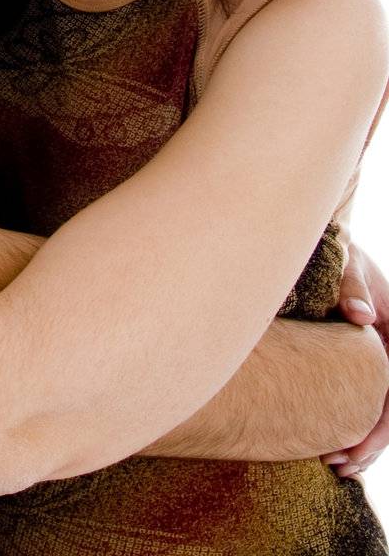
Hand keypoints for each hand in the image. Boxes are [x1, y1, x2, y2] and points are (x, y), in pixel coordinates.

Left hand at [324, 242, 388, 476]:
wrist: (333, 245)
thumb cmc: (341, 251)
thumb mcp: (349, 263)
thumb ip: (352, 286)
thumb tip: (360, 316)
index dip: (378, 426)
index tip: (352, 447)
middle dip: (368, 443)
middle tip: (338, 466)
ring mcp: (379, 359)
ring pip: (379, 411)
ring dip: (361, 441)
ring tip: (334, 466)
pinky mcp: (362, 362)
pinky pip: (363, 399)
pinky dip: (353, 424)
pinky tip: (333, 447)